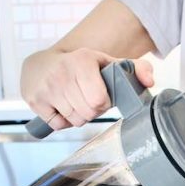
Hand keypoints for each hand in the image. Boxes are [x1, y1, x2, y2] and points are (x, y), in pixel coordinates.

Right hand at [21, 47, 154, 130]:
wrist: (43, 63)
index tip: (100, 94)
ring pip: (76, 120)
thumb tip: (150, 82)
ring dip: (79, 115)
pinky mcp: (34, 100)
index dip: (104, 102)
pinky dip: (63, 120)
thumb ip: (137, 69)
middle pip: (89, 113)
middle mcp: (62, 72)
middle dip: (92, 110)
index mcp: (82, 60)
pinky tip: (61, 105)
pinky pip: (58, 124)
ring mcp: (46, 87)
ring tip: (75, 100)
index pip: (99, 101)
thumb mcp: (109, 63)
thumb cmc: (82, 66)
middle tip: (87, 98)